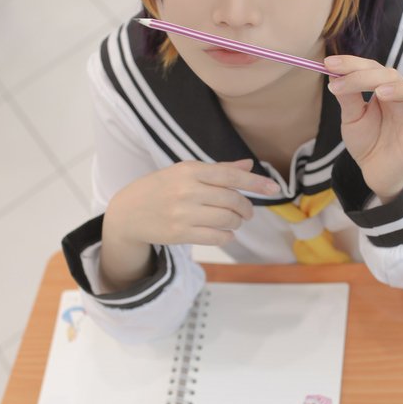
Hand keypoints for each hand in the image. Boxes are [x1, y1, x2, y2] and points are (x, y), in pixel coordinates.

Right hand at [105, 159, 278, 251]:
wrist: (128, 212)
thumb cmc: (160, 188)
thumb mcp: (184, 172)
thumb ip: (218, 170)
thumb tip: (248, 166)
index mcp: (189, 171)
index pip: (230, 176)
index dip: (255, 182)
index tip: (274, 189)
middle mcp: (187, 191)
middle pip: (232, 200)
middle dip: (246, 208)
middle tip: (246, 212)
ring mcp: (182, 213)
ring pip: (227, 220)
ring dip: (236, 222)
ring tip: (234, 221)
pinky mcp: (179, 234)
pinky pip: (216, 237)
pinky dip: (227, 236)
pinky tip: (224, 232)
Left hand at [325, 55, 402, 200]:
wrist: (373, 170)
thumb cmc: (368, 140)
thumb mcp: (352, 118)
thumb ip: (347, 98)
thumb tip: (334, 73)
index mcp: (389, 91)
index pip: (375, 69)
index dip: (353, 64)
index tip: (329, 64)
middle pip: (396, 76)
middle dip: (366, 76)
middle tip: (341, 84)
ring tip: (380, 93)